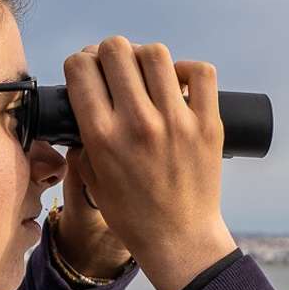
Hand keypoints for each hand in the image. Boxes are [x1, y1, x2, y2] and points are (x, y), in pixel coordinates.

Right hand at [63, 36, 236, 289]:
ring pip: (156, 54)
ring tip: (146, 73)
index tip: (88, 72)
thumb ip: (81, 141)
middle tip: (116, 68)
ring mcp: (176, 121)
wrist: (180, 239)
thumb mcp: (92, 179)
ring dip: (144, 57)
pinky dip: (187, 69)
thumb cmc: (133, 214)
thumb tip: (83, 105)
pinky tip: (177, 82)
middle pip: (116, 50)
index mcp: (103, 136)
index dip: (80, 63)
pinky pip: (200, 72)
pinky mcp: (208, 124)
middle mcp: (138, 123)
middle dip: (109, 53)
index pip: (81, 68)